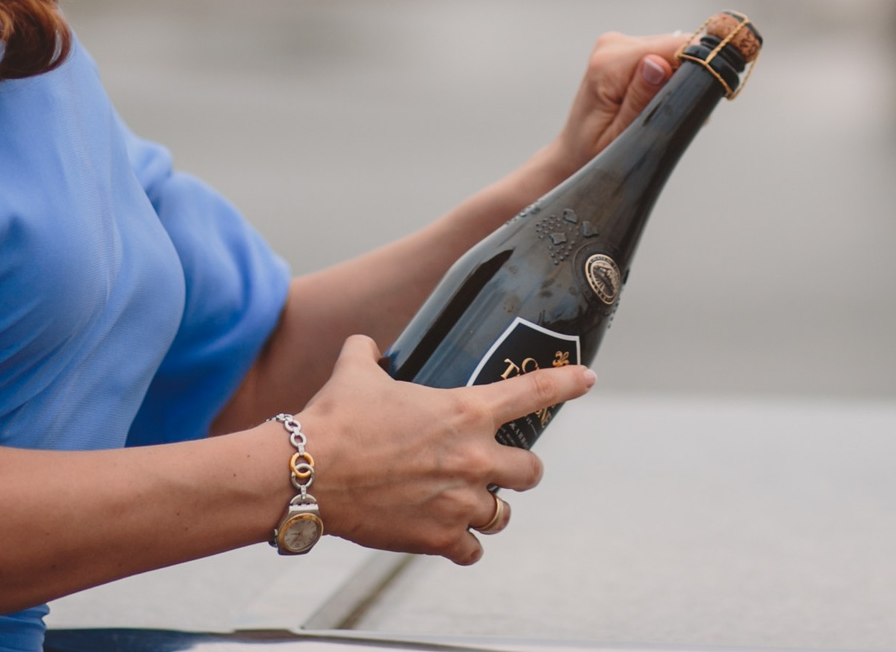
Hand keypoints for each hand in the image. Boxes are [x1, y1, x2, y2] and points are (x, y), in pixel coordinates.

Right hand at [296, 335, 594, 563]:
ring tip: (468, 505)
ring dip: (490, 509)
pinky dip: (463, 546)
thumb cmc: (335, 419)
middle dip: (518, 470)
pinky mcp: (439, 538)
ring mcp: (460, 502)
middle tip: (498, 469)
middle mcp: (474, 458)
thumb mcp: (357, 372)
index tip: (588, 379)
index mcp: (466, 412)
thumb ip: (370, 353)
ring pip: (503, 514)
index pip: (532, 392)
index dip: (565, 383)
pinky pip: (472, 551)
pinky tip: (450, 538)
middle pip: (531, 471)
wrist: (308, 472)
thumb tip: (366, 344)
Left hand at [545, 29, 688, 177]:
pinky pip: (664, 55)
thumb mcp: (620, 137)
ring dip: (679, 81)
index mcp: (609, 64)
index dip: (697, 69)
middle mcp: (613, 45)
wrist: (574, 153)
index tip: (696, 101)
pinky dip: (670, 79)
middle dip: (687, 79)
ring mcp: (619, 43)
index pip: (673, 48)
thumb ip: (640, 99)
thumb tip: (658, 63)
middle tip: (677, 115)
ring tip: (663, 114)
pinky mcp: (627, 48)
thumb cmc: (594, 153)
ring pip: (673, 50)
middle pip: (677, 45)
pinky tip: (657, 104)